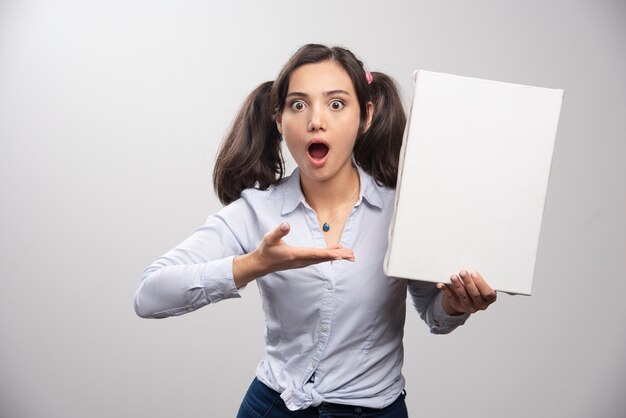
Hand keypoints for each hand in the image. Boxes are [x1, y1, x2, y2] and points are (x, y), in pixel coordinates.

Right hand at [233, 222, 354, 287]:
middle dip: (338, 257)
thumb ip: (278, 232)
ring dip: (336, 257)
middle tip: (352, 255)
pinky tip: (336, 254)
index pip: (314, 254)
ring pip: (322, 260)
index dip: (327, 254)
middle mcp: (301, 260)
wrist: (262, 264)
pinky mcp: (303, 262)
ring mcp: (303, 262)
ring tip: (349, 255)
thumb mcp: (269, 239)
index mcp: (295, 254)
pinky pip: (319, 260)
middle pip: (322, 258)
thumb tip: (286, 224)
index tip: (339, 255)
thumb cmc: (266, 250)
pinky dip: (329, 257)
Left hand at [437, 270, 496, 314]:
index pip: (487, 293)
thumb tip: (471, 268)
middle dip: (468, 282)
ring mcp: (469, 306)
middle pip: (474, 294)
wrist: (470, 298)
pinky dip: (446, 290)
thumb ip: (479, 278)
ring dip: (457, 285)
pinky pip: (451, 298)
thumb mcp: (482, 283)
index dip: (481, 283)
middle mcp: (481, 304)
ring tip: (453, 276)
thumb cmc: (478, 287)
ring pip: (463, 296)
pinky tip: (442, 284)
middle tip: (462, 272)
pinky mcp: (458, 306)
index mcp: (489, 298)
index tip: (474, 273)